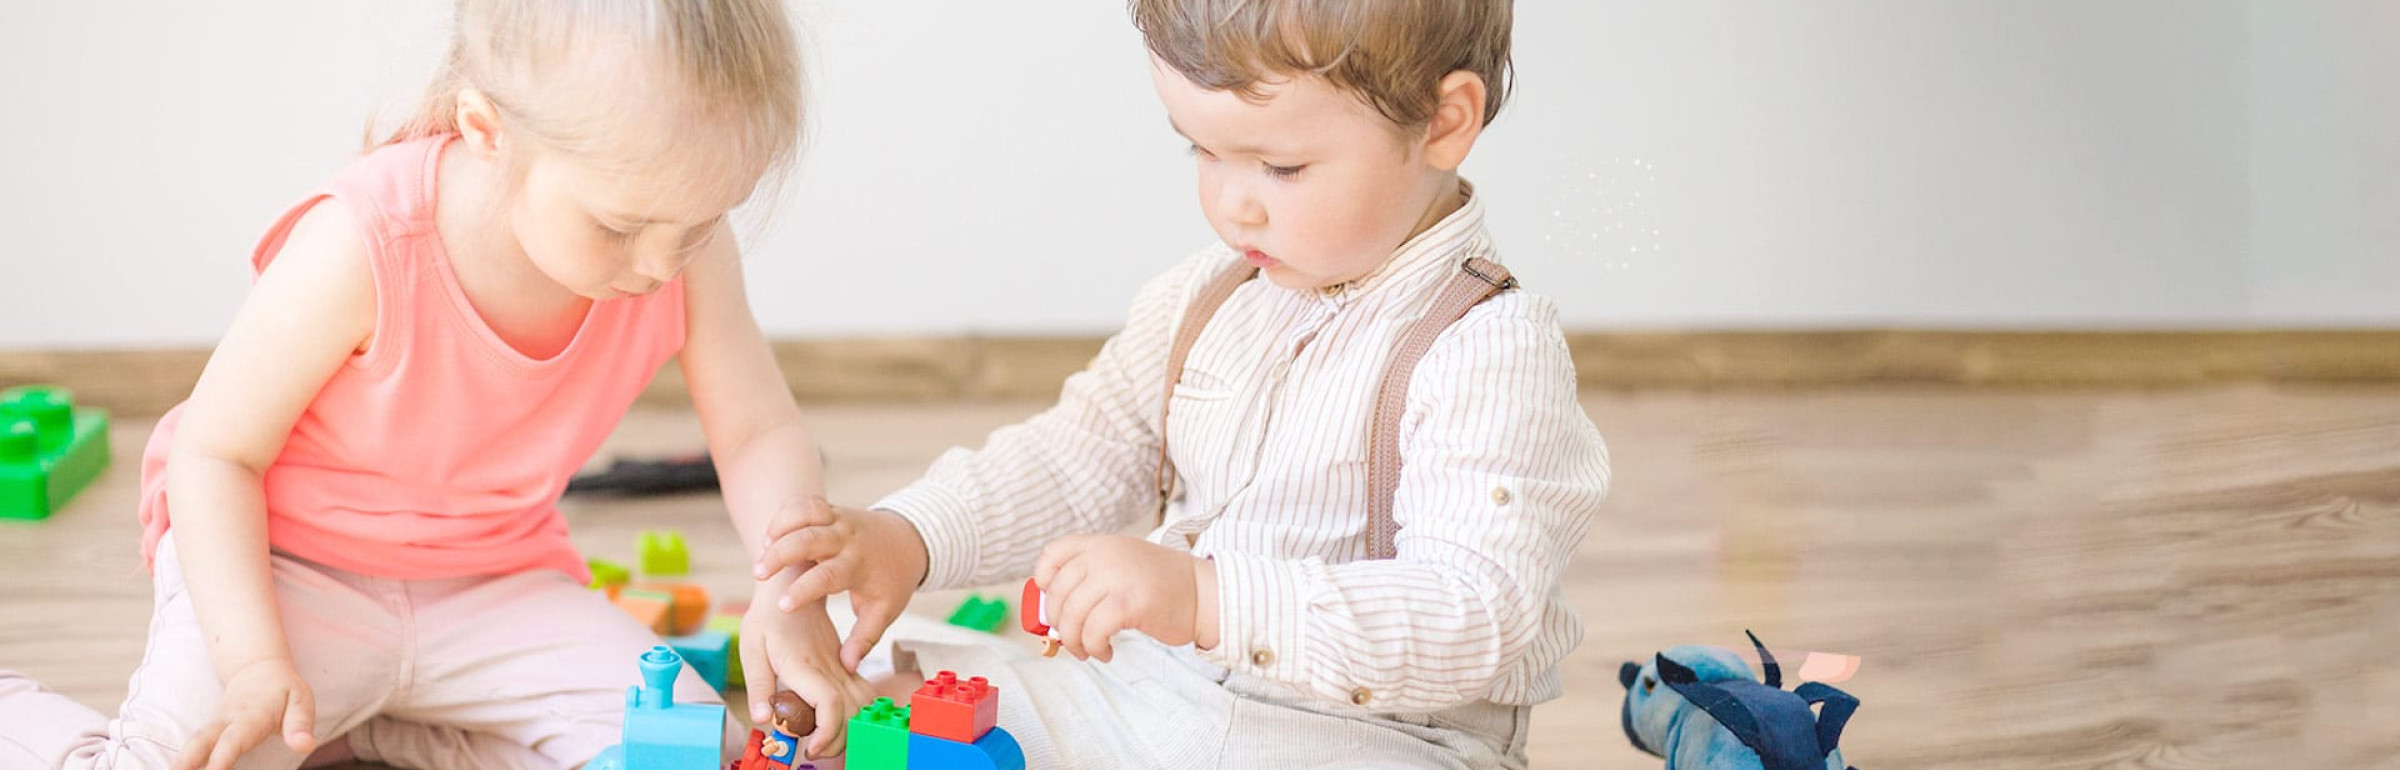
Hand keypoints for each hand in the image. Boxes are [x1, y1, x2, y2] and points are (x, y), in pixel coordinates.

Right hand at [172, 657, 315, 769]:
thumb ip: (300, 724)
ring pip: (192, 744)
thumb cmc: (283, 690)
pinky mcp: (207, 731)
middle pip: (202, 741)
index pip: (236, 738)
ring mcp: (213, 725)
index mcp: (251, 715)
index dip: (224, 755)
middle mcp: (226, 721)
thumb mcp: (300, 700)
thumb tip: (305, 746)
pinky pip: (193, 747)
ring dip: (179, 763)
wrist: (258, 668)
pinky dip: (183, 762)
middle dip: (186, 762)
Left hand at [739, 586, 875, 758]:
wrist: (795, 582)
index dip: (826, 732)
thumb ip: (758, 684)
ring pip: (862, 706)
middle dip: (837, 741)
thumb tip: (763, 718)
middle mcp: (830, 667)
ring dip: (849, 730)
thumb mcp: (751, 646)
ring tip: (824, 740)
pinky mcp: (847, 665)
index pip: (829, 704)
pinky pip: (863, 695)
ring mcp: (842, 666)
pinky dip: (858, 715)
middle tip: (813, 750)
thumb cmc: (769, 616)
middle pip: (851, 713)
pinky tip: (841, 724)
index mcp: (805, 664)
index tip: (810, 748)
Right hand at [755, 502, 928, 670]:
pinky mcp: (831, 510)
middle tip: (757, 574)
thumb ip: (865, 638)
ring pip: (805, 514)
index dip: (804, 589)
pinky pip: (805, 502)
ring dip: (781, 528)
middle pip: (810, 538)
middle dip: (781, 554)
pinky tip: (771, 534)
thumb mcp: (884, 611)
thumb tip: (847, 666)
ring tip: (762, 549)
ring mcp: (838, 520)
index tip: (783, 605)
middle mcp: (846, 540)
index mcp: (858, 566)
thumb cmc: (891, 581)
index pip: (828, 576)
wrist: (908, 541)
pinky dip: (786, 512)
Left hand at [1032, 534, 1217, 662]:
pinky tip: (1105, 652)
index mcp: (1102, 544)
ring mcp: (1117, 577)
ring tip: (1088, 650)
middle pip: (1058, 592)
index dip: (1044, 578)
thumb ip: (1093, 575)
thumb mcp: (1125, 564)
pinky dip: (1094, 647)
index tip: (1051, 598)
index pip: (1054, 552)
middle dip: (1059, 623)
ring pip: (1072, 616)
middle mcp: (1106, 556)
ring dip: (1075, 641)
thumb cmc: (1165, 586)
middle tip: (1071, 638)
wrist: (1204, 594)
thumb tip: (1055, 611)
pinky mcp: (1129, 603)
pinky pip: (1093, 631)